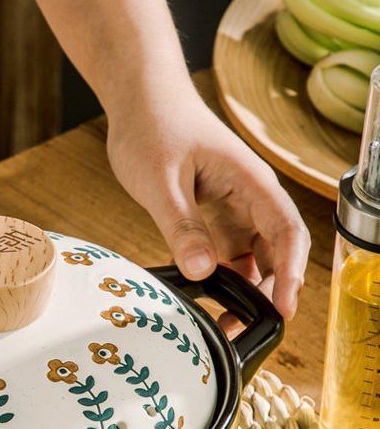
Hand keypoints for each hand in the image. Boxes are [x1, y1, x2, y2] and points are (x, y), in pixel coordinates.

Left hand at [107, 87, 309, 318]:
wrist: (139, 99)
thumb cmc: (152, 127)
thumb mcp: (161, 181)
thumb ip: (181, 226)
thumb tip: (203, 272)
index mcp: (249, 181)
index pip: (287, 231)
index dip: (290, 274)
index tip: (281, 310)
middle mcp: (249, 194)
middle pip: (276, 249)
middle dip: (267, 290)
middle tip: (243, 328)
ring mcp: (232, 203)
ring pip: (252, 253)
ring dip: (245, 286)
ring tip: (224, 320)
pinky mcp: (212, 211)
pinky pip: (227, 248)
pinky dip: (222, 274)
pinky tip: (208, 294)